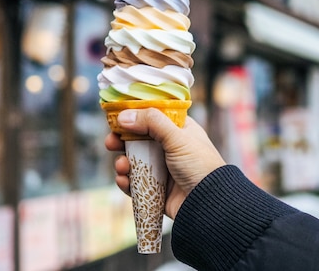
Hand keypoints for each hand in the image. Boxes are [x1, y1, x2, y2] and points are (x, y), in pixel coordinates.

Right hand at [104, 108, 225, 218]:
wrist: (208, 204)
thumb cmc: (200, 165)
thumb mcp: (177, 138)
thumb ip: (151, 122)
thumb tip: (124, 115)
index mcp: (177, 130)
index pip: (151, 116)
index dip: (134, 116)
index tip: (117, 118)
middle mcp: (167, 147)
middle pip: (136, 139)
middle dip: (120, 141)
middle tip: (110, 143)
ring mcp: (160, 168)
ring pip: (132, 161)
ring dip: (122, 163)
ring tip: (123, 167)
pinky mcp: (154, 188)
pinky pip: (133, 182)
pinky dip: (126, 181)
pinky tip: (124, 181)